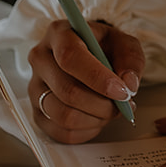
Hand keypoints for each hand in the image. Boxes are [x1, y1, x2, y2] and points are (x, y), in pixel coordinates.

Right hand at [27, 19, 144, 143]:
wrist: (91, 57)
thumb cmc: (105, 48)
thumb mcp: (124, 44)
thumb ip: (130, 60)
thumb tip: (128, 85)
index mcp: (59, 34)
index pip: (70, 57)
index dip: (98, 78)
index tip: (122, 92)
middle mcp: (40, 59)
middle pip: (67, 91)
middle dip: (102, 105)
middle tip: (123, 105)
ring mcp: (35, 87)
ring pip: (63, 115)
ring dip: (96, 119)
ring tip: (110, 110)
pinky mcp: (37, 112)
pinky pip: (61, 132)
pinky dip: (87, 131)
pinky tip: (97, 118)